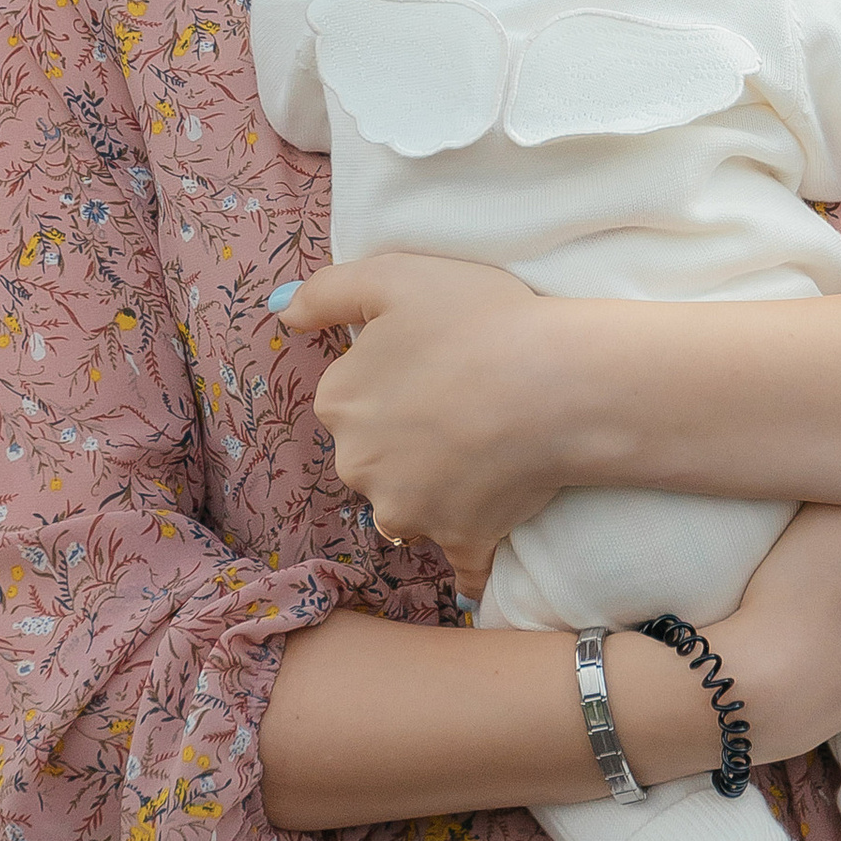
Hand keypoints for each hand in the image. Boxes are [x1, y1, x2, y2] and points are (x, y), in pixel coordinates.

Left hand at [280, 249, 579, 594]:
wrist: (558, 383)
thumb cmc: (479, 321)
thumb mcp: (395, 277)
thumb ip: (327, 291)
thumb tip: (282, 313)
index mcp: (339, 402)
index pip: (351, 398)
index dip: (392, 380)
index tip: (435, 364)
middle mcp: (358, 465)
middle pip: (373, 456)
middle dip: (405, 442)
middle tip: (464, 405)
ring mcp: (407, 511)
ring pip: (407, 506)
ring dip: (433, 492)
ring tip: (487, 452)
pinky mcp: (459, 541)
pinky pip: (459, 563)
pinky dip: (469, 559)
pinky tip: (487, 544)